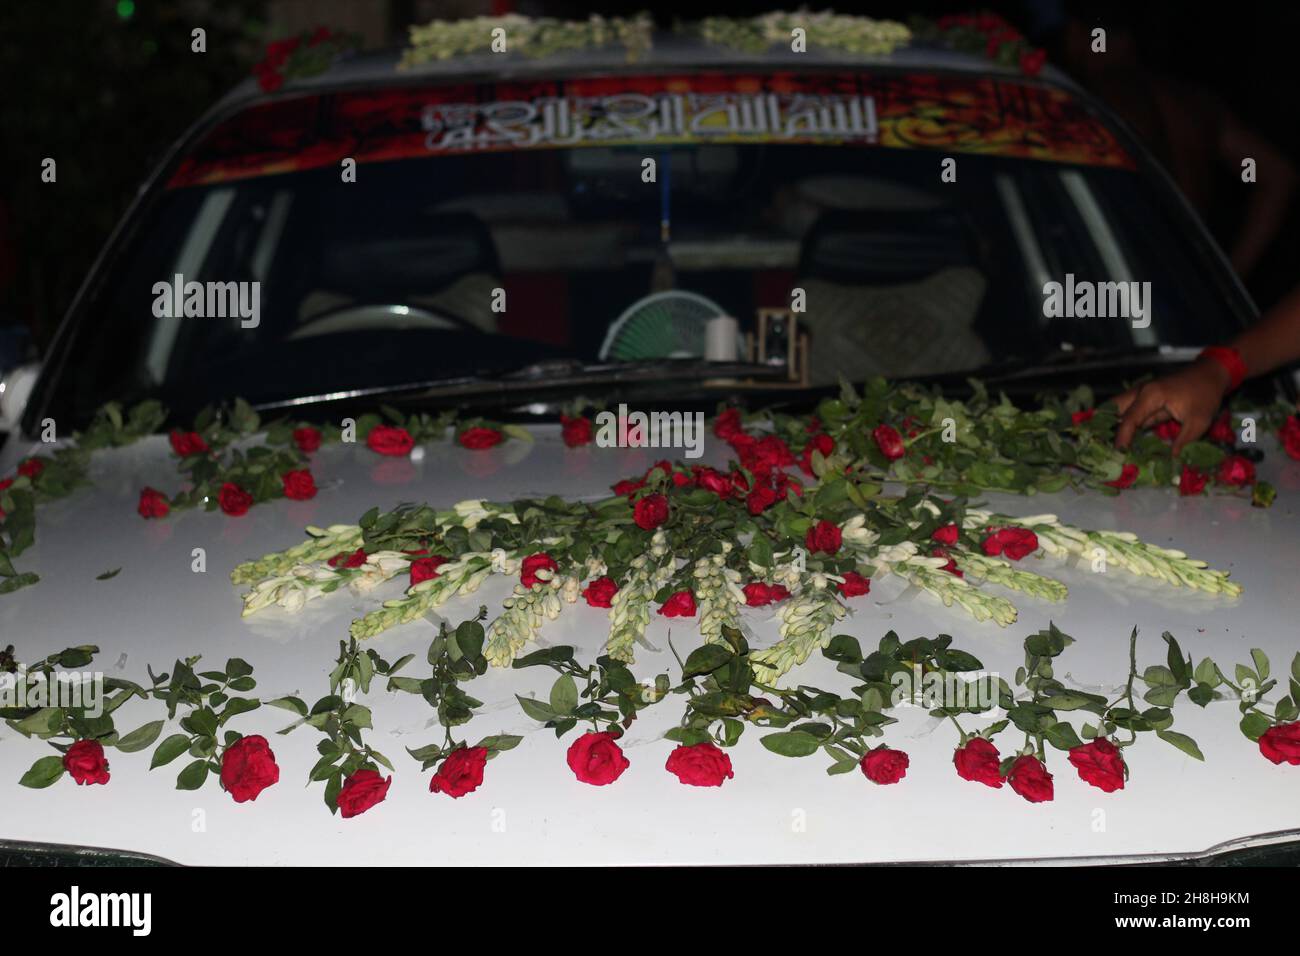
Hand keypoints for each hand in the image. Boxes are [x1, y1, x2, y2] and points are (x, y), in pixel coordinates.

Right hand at [1113, 360, 1231, 453]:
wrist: (1212, 374)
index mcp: (1151, 395)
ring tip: (1103, 442)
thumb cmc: (1206, 394)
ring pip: (1117, 407)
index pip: (1129, 420)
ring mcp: (1142, 393)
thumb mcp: (1199, 421)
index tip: (1118, 455)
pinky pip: (1128, 410)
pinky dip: (1123, 421)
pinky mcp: (1146, 397)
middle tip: (1100, 445)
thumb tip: (1171, 461)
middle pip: (1113, 408)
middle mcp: (1141, 392)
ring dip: (1111, 423)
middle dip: (1104, 426)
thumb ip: (1183, 442)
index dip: (1122, 439)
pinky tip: (1120, 435)